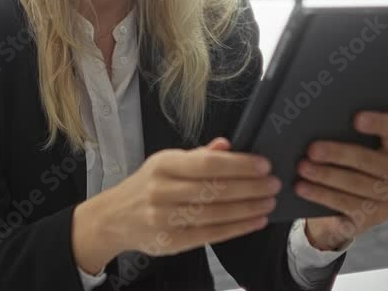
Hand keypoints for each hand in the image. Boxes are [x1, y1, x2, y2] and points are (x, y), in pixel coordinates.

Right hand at [71, 137, 279, 273]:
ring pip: (215, 213)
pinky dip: (237, 228)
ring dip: (248, 208)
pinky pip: (211, 234)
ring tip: (268, 202)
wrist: (113, 218)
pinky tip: (255, 221)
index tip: (263, 164)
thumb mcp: (165, 163)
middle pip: (214, 189)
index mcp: (163, 164)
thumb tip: (227, 145)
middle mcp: (162, 190)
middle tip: (274, 184)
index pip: (207, 164)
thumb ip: (197, 156)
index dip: (238, 164)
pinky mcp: (171, 241)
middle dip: (249, 187)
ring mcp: (165, 218)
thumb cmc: (146, 186)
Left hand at [296, 111, 387, 250]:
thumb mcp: (342, 149)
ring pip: (357, 184)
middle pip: (371, 160)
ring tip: (303, 168)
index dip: (379, 122)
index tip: (356, 118)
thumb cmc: (338, 167)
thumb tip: (314, 123)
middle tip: (312, 150)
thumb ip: (339, 134)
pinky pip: (347, 204)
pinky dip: (321, 195)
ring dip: (326, 175)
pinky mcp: (373, 218)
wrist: (334, 210)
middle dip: (339, 154)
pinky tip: (302, 188)